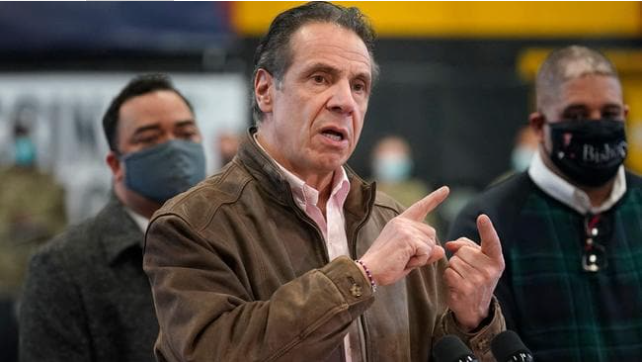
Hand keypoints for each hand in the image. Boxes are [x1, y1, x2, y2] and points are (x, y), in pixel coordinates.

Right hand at [359, 186, 448, 285]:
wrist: (368, 270)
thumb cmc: (386, 266)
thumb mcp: (409, 258)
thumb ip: (425, 252)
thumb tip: (441, 250)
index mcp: (400, 222)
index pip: (420, 207)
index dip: (434, 198)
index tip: (446, 189)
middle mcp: (402, 221)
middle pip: (431, 234)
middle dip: (424, 250)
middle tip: (404, 258)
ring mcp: (405, 228)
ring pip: (430, 244)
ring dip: (421, 257)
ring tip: (403, 259)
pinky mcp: (408, 238)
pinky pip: (426, 252)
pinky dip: (419, 261)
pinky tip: (404, 261)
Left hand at [444, 215, 504, 330]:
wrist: (475, 308)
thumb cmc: (475, 278)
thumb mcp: (478, 262)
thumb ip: (466, 246)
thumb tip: (450, 244)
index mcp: (496, 260)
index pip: (492, 242)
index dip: (487, 229)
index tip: (482, 217)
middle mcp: (490, 270)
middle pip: (463, 251)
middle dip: (459, 257)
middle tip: (466, 271)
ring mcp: (478, 280)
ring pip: (454, 261)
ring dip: (453, 268)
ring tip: (462, 278)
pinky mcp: (465, 288)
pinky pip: (448, 271)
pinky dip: (448, 277)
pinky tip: (456, 285)